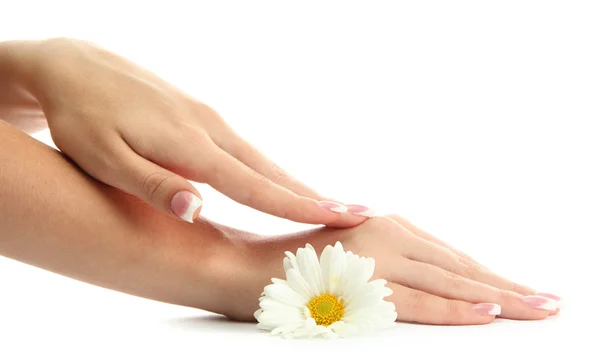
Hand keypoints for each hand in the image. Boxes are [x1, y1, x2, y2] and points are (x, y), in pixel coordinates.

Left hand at [11, 38, 362, 225]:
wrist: (73, 66)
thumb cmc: (82, 118)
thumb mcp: (103, 158)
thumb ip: (154, 186)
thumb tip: (200, 211)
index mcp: (190, 146)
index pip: (255, 186)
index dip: (299, 206)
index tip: (342, 216)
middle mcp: (210, 130)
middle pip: (271, 171)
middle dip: (314, 196)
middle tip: (358, 213)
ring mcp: (208, 120)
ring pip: (261, 160)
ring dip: (295, 184)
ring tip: (327, 205)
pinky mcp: (201, 117)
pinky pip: (245, 151)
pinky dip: (269, 171)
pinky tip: (276, 181)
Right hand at [233, 216, 559, 323]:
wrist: (244, 265)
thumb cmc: (295, 263)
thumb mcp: (352, 253)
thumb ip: (387, 260)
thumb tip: (422, 275)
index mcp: (389, 227)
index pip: (452, 259)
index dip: (490, 277)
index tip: (522, 289)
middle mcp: (390, 233)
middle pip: (462, 270)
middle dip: (509, 289)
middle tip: (549, 303)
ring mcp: (378, 255)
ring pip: (451, 283)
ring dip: (498, 299)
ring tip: (537, 309)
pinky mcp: (363, 280)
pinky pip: (420, 301)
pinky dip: (456, 309)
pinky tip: (488, 314)